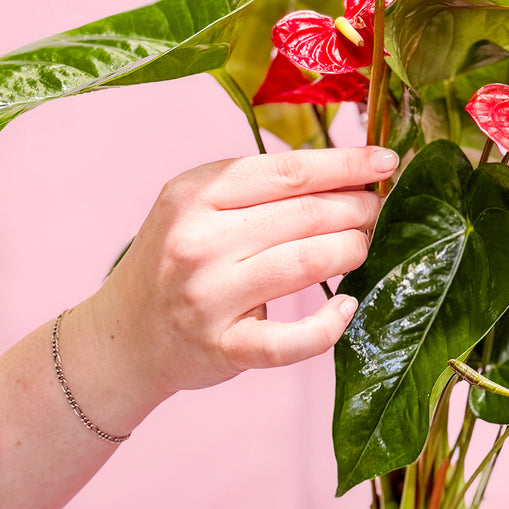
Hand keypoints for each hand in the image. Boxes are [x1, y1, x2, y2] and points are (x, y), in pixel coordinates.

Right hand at [71, 145, 397, 416]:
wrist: (123, 336)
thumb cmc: (176, 260)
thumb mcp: (197, 207)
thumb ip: (258, 188)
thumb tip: (347, 175)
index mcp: (195, 194)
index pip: (288, 171)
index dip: (346, 164)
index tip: (386, 160)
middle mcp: (198, 241)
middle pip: (306, 214)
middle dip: (357, 208)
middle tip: (376, 210)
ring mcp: (209, 298)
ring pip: (307, 263)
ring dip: (351, 251)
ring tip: (362, 247)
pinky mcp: (223, 348)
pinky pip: (291, 340)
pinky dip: (328, 324)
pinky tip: (347, 306)